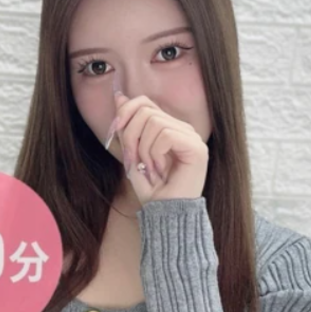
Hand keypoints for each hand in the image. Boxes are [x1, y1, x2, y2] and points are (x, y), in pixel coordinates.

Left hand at [112, 90, 208, 205]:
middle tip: (132, 161)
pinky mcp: (197, 148)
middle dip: (130, 135)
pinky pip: (165, 135)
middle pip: (146, 110)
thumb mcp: (132, 154)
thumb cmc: (152, 190)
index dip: (125, 113)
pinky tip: (159, 170)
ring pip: (154, 122)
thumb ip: (128, 126)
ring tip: (148, 169)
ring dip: (142, 149)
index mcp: (170, 128)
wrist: (165, 215)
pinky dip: (154, 153)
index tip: (113, 133)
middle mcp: (183, 129)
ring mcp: (192, 138)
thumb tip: (119, 96)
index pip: (145, 103)